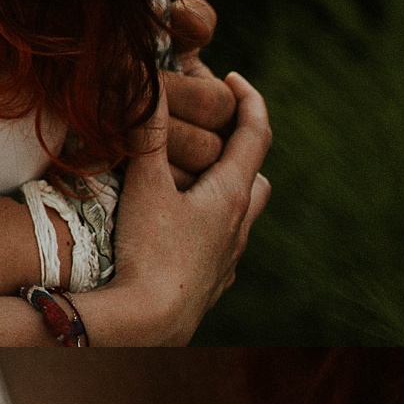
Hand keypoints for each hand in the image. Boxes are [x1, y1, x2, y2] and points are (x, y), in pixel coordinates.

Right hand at [108, 35, 271, 326]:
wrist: (150, 326)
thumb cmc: (149, 253)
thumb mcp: (145, 184)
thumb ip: (150, 131)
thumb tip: (150, 79)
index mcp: (232, 195)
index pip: (257, 134)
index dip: (250, 99)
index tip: (233, 78)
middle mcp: (239, 227)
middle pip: (256, 178)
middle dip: (242, 152)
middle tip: (213, 134)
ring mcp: (228, 260)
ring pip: (241, 217)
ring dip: (227, 193)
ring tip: (193, 181)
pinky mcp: (212, 285)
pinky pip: (222, 247)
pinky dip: (210, 228)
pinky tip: (182, 230)